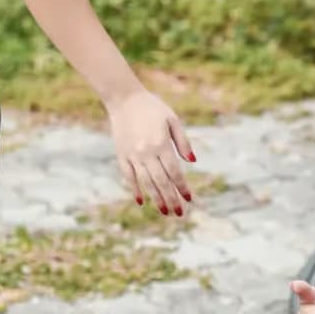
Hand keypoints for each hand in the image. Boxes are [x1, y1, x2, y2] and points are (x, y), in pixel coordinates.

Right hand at [105, 89, 194, 215]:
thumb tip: (193, 161)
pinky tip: (141, 202)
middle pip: (161, 181)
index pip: (174, 172)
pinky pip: (128, 177)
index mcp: (161, 144)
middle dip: (171, 199)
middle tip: (179, 213)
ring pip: (146, 182)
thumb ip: (183, 141)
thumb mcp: (173, 120)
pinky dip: (135, 190)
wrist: (124, 99)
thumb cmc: (153, 108)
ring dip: (156, 199)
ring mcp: (132, 155)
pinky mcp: (121, 155)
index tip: (189, 199)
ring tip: (164, 212)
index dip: (182, 187)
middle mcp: (146, 153)